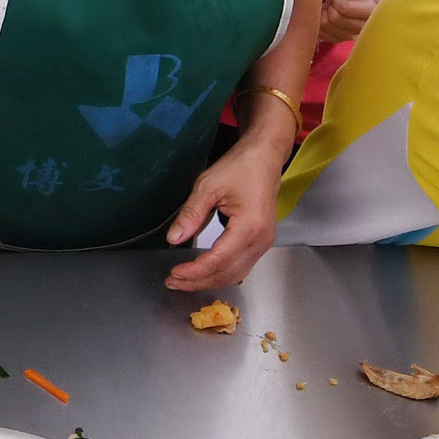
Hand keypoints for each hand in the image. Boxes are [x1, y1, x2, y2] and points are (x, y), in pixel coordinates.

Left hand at [164, 135, 282, 291]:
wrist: (265, 158)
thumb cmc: (240, 167)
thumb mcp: (208, 186)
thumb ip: (191, 214)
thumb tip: (173, 239)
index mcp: (249, 226)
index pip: (218, 259)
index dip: (195, 271)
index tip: (173, 272)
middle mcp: (261, 240)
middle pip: (227, 273)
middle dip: (198, 281)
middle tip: (173, 281)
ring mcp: (264, 243)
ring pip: (235, 274)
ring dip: (209, 281)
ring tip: (184, 280)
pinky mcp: (261, 242)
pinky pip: (241, 267)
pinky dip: (221, 273)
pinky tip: (203, 272)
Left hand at [316, 0, 376, 44]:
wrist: (353, 2)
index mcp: (371, 12)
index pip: (345, 9)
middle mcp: (362, 29)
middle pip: (334, 18)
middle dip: (329, 6)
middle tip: (332, 1)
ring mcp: (350, 37)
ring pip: (325, 26)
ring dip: (322, 13)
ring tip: (329, 7)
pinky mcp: (338, 40)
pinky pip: (320, 32)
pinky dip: (318, 22)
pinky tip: (325, 15)